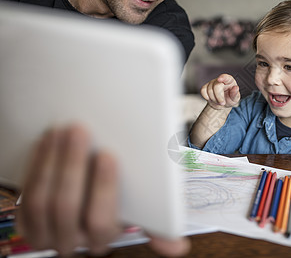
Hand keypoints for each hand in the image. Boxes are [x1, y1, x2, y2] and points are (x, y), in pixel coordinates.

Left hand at [16, 124, 189, 256]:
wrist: (81, 201)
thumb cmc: (117, 201)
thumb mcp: (138, 214)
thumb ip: (157, 226)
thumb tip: (178, 249)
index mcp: (102, 238)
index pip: (101, 222)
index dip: (103, 189)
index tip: (109, 155)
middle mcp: (71, 241)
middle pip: (66, 208)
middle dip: (71, 166)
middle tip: (80, 131)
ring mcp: (45, 233)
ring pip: (42, 200)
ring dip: (51, 161)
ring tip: (61, 131)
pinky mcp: (27, 220)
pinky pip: (25, 194)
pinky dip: (35, 164)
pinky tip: (47, 141)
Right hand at [200, 73, 240, 109]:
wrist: (222, 104)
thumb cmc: (230, 100)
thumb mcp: (235, 99)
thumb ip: (235, 94)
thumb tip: (236, 87)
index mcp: (229, 81)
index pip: (226, 77)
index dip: (222, 78)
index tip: (219, 79)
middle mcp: (220, 80)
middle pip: (216, 86)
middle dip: (218, 97)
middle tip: (222, 103)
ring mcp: (212, 82)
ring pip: (209, 90)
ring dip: (213, 99)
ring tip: (218, 102)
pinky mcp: (206, 86)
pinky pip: (203, 90)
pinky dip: (206, 97)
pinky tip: (210, 99)